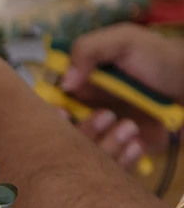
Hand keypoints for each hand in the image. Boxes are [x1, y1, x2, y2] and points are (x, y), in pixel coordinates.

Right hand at [62, 24, 181, 162]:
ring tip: (130, 126)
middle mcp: (85, 112)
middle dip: (78, 132)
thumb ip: (87, 51)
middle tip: (103, 118)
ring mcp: (104, 135)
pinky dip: (122, 159)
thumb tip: (64, 84)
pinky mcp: (123, 154)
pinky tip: (138, 142)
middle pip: (63, 134)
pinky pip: (110, 166)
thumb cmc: (158, 59)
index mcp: (77, 87)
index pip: (50, 104)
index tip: (62, 113)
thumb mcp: (122, 41)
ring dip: (105, 144)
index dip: (49, 112)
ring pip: (86, 152)